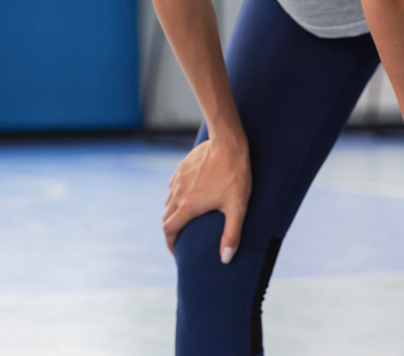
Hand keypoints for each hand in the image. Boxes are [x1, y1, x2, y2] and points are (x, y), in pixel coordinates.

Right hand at [163, 137, 251, 261]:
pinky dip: (175, 195)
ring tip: (184, 218)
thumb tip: (226, 259)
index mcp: (189, 206)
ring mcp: (178, 179)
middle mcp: (178, 193)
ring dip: (173, 212)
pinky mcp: (181, 167)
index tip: (176, 251)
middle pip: (166, 217)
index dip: (170, 243)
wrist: (228, 144)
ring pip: (168, 201)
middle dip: (172, 229)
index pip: (169, 230)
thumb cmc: (235, 176)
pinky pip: (172, 185)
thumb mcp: (237, 208)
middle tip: (181, 237)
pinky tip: (186, 194)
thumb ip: (231, 235)